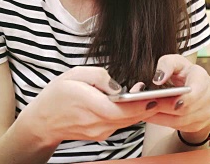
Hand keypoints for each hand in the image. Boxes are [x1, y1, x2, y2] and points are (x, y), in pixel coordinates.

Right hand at [16, 67, 158, 145]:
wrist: (41, 123)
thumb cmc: (56, 96)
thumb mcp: (74, 74)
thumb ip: (99, 76)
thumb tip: (117, 86)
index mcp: (92, 106)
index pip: (124, 109)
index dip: (144, 104)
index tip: (159, 96)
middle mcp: (98, 123)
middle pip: (131, 117)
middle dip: (150, 106)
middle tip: (168, 95)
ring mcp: (99, 131)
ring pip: (127, 121)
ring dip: (142, 110)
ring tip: (157, 97)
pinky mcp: (100, 134)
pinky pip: (120, 123)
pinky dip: (130, 114)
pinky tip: (137, 103)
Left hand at [145, 54, 209, 137]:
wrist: (203, 92)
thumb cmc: (187, 75)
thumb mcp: (178, 63)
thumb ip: (167, 64)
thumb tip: (158, 79)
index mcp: (202, 80)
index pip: (193, 93)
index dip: (178, 99)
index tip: (158, 98)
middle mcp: (208, 98)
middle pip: (183, 109)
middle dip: (162, 107)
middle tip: (143, 104)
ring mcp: (205, 114)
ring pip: (179, 121)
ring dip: (159, 117)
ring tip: (142, 110)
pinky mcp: (198, 125)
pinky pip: (178, 127)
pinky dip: (162, 122)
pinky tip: (150, 116)